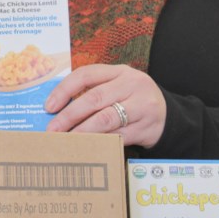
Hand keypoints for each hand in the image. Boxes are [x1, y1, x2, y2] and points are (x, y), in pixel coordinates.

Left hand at [44, 64, 165, 147]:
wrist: (169, 116)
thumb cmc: (133, 99)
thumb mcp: (117, 86)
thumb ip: (93, 91)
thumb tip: (56, 108)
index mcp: (120, 71)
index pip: (86, 74)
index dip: (64, 89)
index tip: (49, 106)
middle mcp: (132, 85)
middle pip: (94, 98)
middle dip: (69, 115)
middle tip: (52, 129)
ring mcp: (142, 106)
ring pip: (106, 119)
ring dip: (82, 131)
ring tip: (66, 140)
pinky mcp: (148, 128)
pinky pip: (119, 137)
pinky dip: (100, 142)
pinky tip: (87, 147)